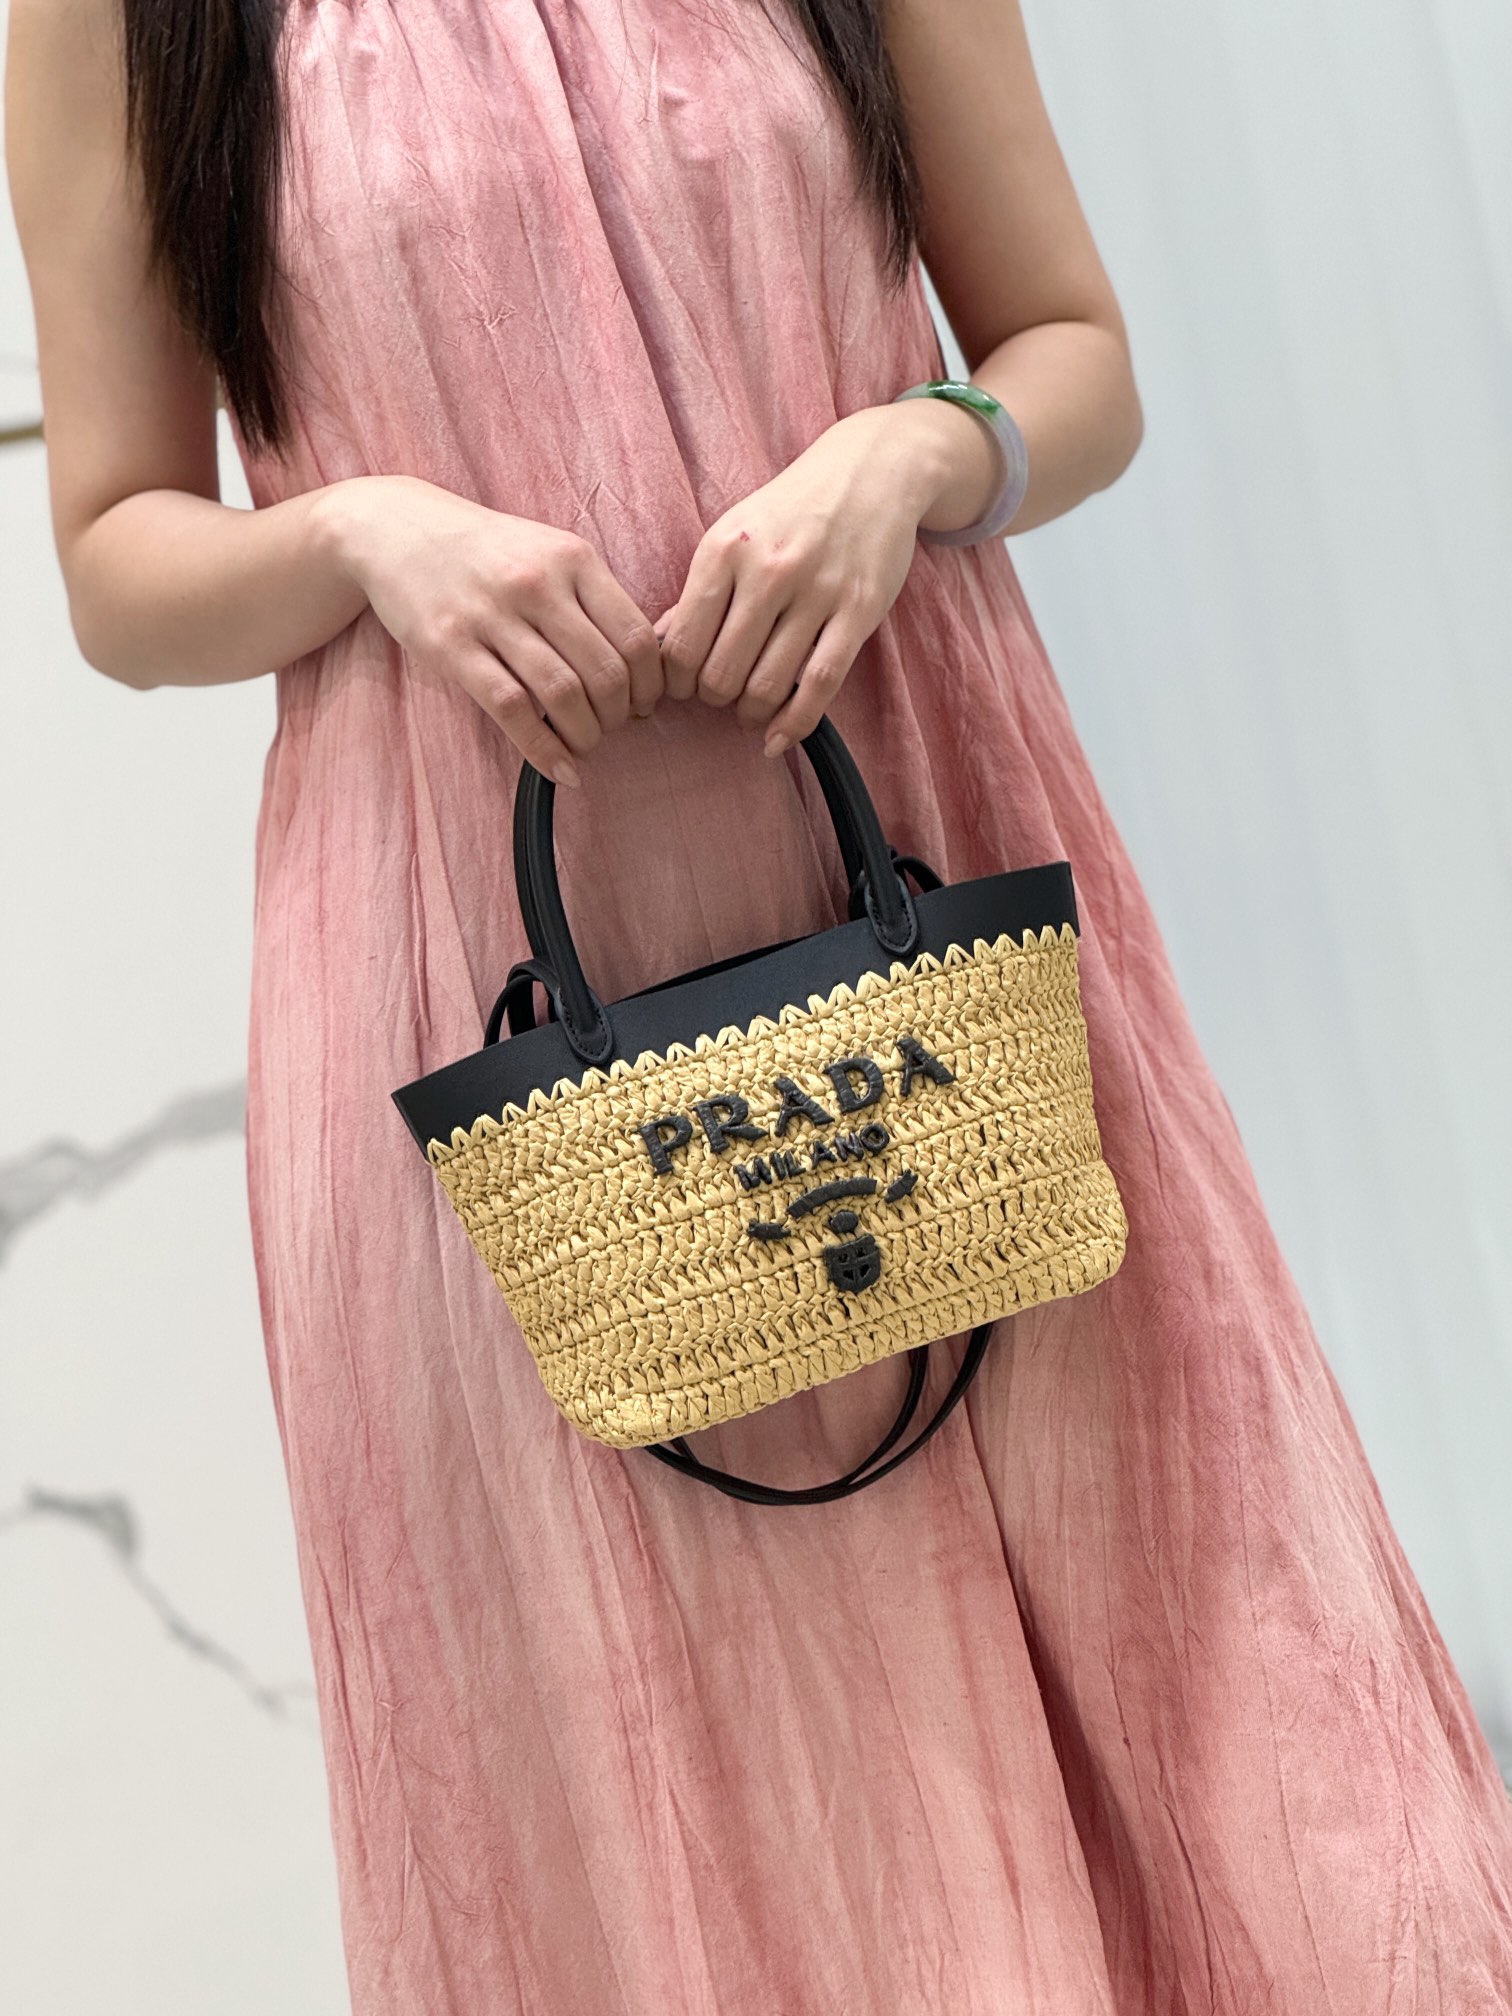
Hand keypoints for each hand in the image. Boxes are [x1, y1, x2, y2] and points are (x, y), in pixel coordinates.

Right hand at [326, 474, 664, 784]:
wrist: (397, 529)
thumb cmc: (485, 550)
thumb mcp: (548, 551)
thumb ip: (592, 597)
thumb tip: (644, 663)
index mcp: (572, 558)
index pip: (636, 638)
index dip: (650, 685)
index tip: (645, 704)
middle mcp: (536, 584)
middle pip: (606, 673)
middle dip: (620, 716)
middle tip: (613, 726)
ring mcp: (491, 615)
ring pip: (563, 695)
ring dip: (586, 736)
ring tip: (584, 744)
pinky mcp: (451, 647)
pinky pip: (511, 710)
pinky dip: (544, 750)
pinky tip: (561, 768)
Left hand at [651, 399, 995, 753]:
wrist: (869, 472)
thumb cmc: (790, 510)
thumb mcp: (732, 536)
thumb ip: (698, 594)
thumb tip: (657, 648)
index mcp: (725, 550)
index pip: (682, 644)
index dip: (676, 681)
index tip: (684, 686)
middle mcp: (769, 570)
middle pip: (722, 672)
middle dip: (714, 699)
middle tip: (719, 696)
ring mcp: (817, 592)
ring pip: (769, 685)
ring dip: (751, 712)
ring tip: (749, 710)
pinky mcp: (858, 611)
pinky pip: (820, 685)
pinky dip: (794, 724)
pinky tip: (777, 738)